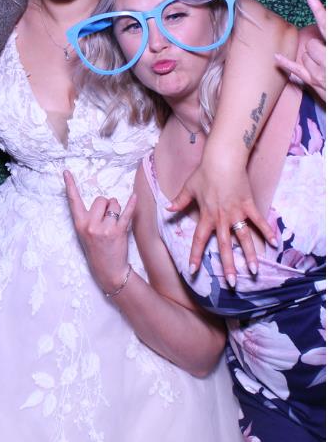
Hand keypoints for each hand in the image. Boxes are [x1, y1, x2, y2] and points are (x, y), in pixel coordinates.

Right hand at [64, 172, 135, 295]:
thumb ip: (90, 218)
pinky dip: (131, 204)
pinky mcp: (118, 232)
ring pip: (114, 204)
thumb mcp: (86, 235)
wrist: (108, 271)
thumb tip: (104, 201)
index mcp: (80, 225)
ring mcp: (104, 229)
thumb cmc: (97, 251)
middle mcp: (90, 225)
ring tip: (115, 224)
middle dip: (106, 205)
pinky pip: (126, 213)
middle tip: (107, 219)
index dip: (70, 186)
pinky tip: (134, 197)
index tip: (66, 172)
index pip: (73, 202)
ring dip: (117, 209)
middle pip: (100, 199)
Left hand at [166, 146, 269, 284]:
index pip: (198, 240)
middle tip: (232, 283)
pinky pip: (259, 221)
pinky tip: (274, 243)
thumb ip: (179, 201)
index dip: (195, 255)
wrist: (224, 158)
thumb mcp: (189, 188)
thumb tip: (167, 209)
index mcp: (206, 216)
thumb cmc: (205, 172)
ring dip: (250, 255)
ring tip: (254, 270)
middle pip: (225, 246)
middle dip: (228, 266)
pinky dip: (267, 231)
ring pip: (244, 238)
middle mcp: (222, 218)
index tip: (192, 270)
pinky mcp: (250, 204)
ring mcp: (237, 212)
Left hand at [274, 0, 325, 103]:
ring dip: (311, 56)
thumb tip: (322, 32)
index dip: (320, 12)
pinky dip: (287, 63)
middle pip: (313, 42)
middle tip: (324, 55)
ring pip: (306, 54)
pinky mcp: (315, 83)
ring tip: (323, 66)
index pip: (327, 27)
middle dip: (316, 45)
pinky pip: (298, 71)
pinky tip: (276, 57)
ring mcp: (322, 72)